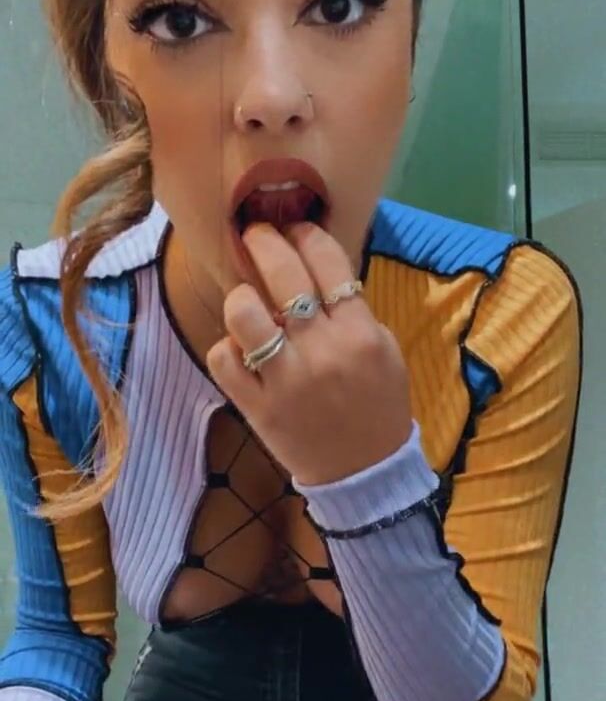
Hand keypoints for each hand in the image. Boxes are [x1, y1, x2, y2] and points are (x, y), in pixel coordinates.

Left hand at [206, 222, 411, 486]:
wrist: (365, 473)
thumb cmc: (378, 407)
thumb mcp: (385, 353)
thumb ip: (354, 314)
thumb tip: (315, 273)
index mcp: (360, 333)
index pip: (328, 262)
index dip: (306, 234)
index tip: (295, 227)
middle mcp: (323, 350)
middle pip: (283, 275)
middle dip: (264, 242)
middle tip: (256, 235)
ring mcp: (286, 379)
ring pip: (244, 313)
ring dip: (242, 298)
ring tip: (247, 301)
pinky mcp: (258, 407)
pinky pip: (224, 360)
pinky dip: (228, 349)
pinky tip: (241, 351)